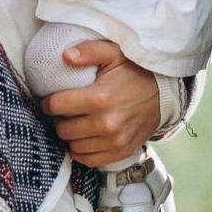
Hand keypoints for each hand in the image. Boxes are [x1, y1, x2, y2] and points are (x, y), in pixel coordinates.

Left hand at [39, 40, 159, 165]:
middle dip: (58, 119)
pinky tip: (84, 137)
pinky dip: (81, 151)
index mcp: (99, 98)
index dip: (48, 102)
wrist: (163, 94)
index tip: (49, 100)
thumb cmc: (134, 72)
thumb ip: (89, 50)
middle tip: (63, 112)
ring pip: (73, 146)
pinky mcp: (121, 152)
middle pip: (62, 129)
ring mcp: (114, 141)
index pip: (57, 106)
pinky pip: (88, 160)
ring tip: (74, 123)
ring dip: (69, 136)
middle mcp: (106, 123)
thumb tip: (65, 55)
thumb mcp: (113, 53)